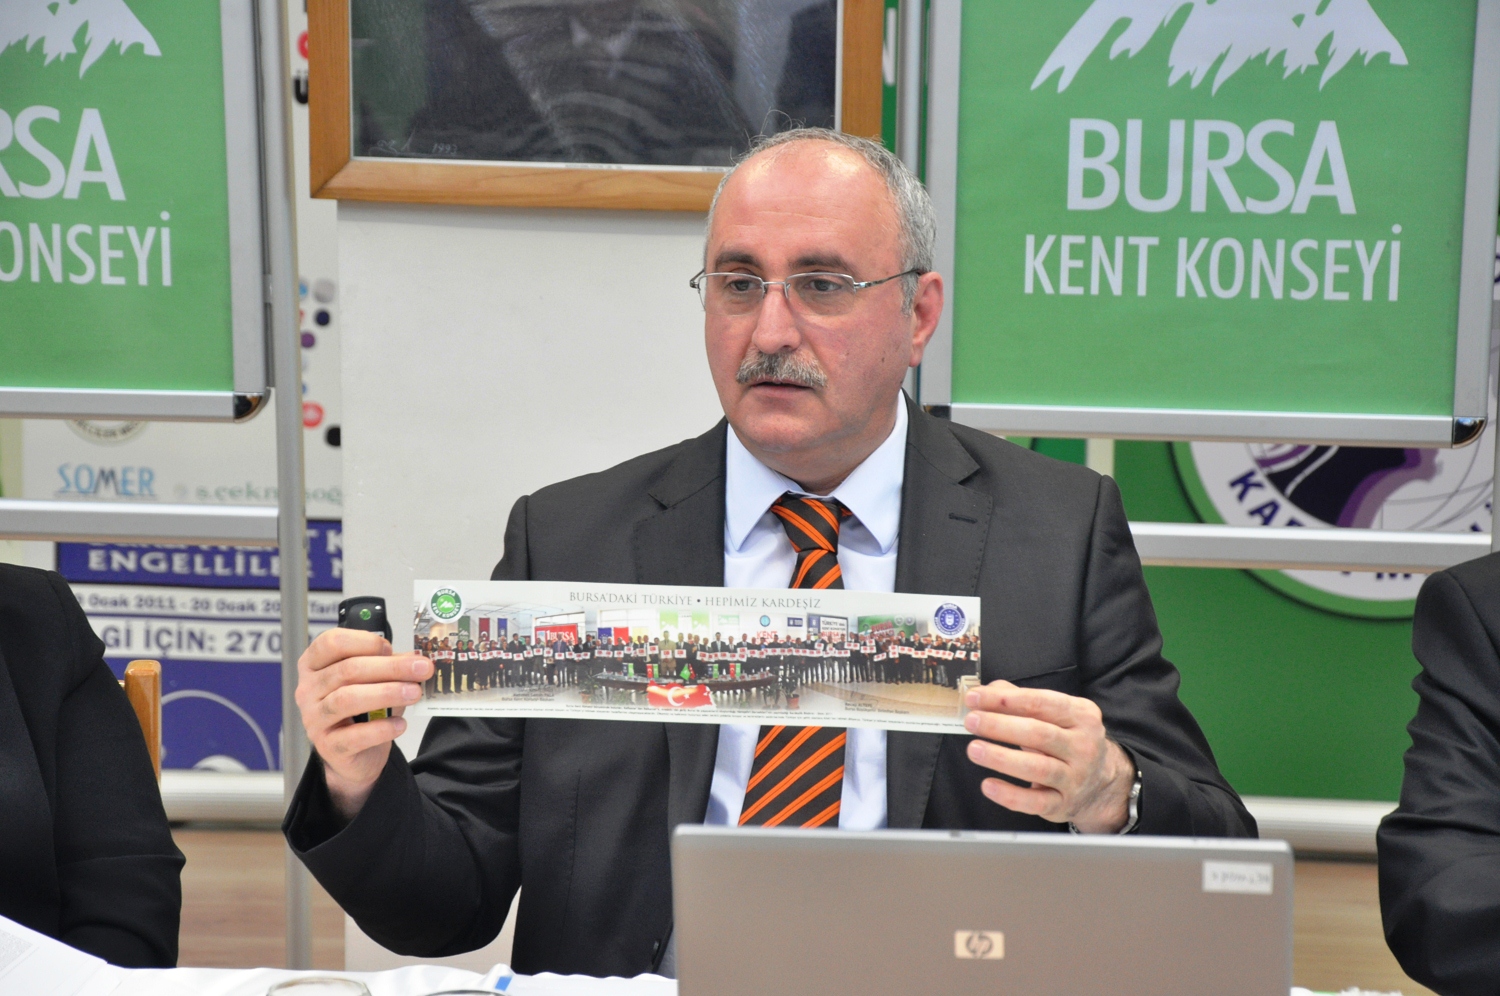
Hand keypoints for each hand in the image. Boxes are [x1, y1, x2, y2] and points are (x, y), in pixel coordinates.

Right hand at [295, 627, 433, 821]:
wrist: (356, 754)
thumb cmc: (362, 710)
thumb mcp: (374, 681)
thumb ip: (390, 666)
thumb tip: (416, 658)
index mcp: (315, 665)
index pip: (331, 642)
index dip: (364, 641)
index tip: (391, 648)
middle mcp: (308, 690)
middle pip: (347, 670)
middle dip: (390, 667)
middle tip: (422, 669)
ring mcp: (314, 719)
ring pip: (347, 699)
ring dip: (386, 693)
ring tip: (414, 693)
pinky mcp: (327, 746)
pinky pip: (354, 736)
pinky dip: (381, 728)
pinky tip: (400, 724)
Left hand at [962, 680, 1134, 832]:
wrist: (1099, 783)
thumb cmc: (1066, 741)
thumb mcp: (1054, 715)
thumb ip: (1021, 700)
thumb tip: (988, 691)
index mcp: (1081, 715)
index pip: (1040, 702)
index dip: (1004, 700)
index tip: (975, 697)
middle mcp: (1083, 746)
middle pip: (1038, 733)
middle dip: (1000, 726)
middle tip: (971, 721)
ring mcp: (1075, 777)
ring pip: (1037, 768)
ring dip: (1001, 758)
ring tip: (974, 749)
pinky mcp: (1064, 804)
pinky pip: (1035, 802)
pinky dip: (1010, 795)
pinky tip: (988, 785)